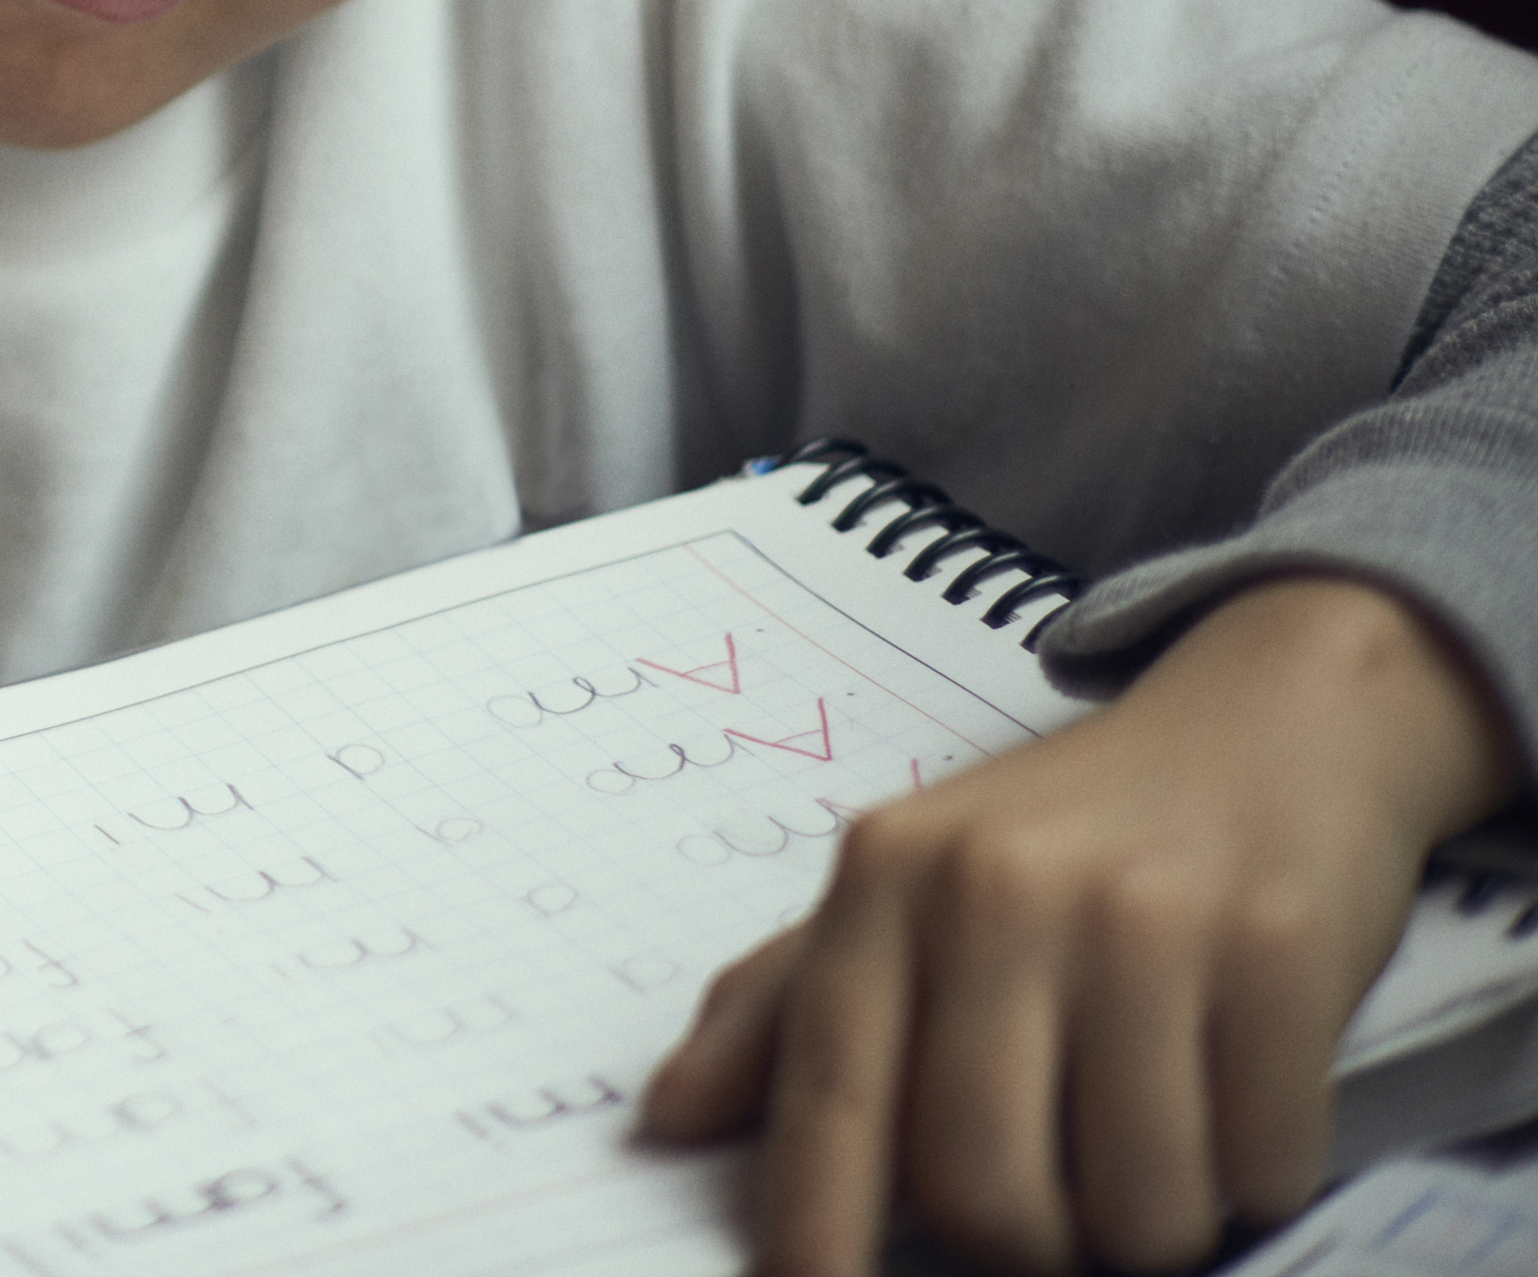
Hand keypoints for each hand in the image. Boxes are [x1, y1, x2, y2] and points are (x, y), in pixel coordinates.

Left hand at [644, 573, 1525, 1275]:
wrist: (1270, 722)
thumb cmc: (1070, 832)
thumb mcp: (906, 884)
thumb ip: (784, 1007)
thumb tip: (668, 1116)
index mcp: (883, 881)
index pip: (827, 1088)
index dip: (812, 1219)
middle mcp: (997, 892)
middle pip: (982, 1186)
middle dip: (1027, 1244)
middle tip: (1056, 1205)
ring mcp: (1142, 920)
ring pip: (1134, 1205)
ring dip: (1151, 1218)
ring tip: (1152, 1134)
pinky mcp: (1278, 954)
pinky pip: (1260, 1168)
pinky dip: (1255, 1169)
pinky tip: (1235, 1086)